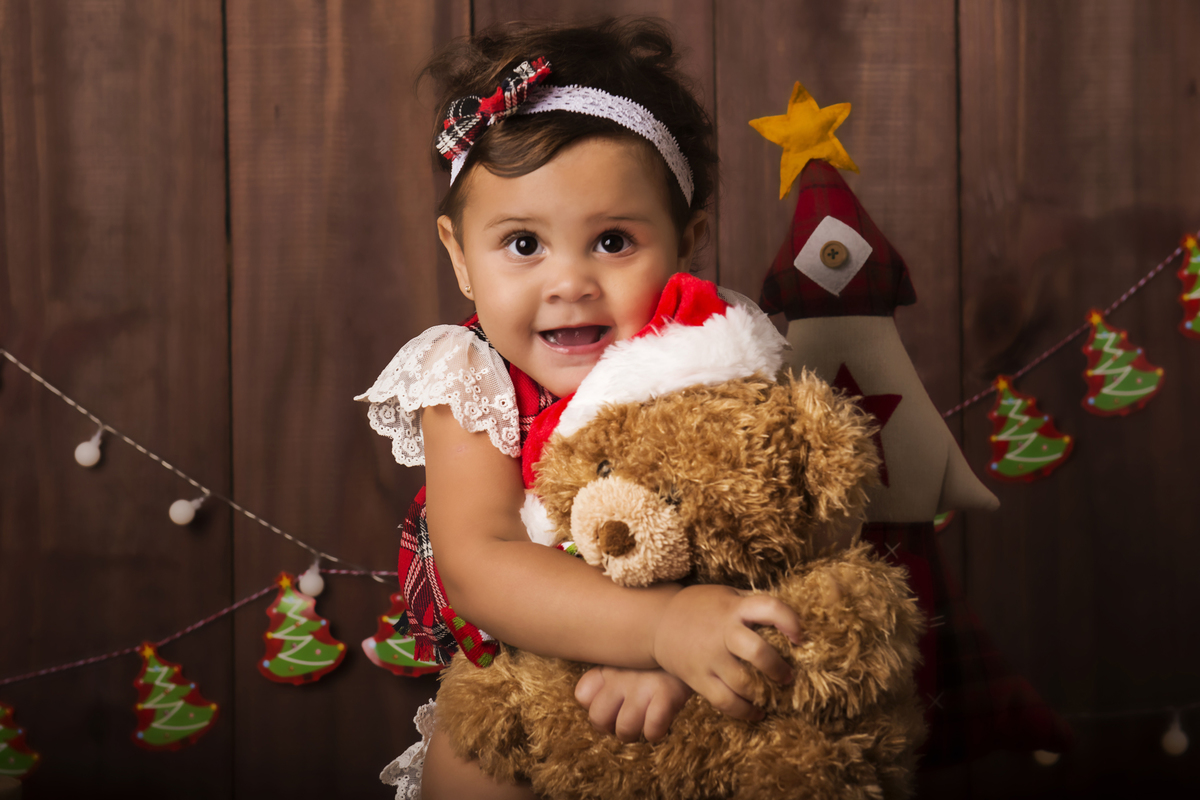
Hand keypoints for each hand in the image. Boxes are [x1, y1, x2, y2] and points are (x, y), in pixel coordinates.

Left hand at [574, 666, 692, 742]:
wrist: (690, 637)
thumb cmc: (655, 658)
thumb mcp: (626, 658)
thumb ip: (603, 675)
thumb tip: (585, 698)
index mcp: (608, 667)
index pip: (582, 696)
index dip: (595, 705)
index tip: (613, 701)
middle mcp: (621, 676)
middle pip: (598, 718)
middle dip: (611, 726)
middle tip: (627, 717)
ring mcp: (643, 686)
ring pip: (624, 730)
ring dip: (634, 733)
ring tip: (644, 720)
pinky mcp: (667, 694)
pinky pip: (652, 730)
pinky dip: (656, 732)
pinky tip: (662, 720)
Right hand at [652, 584, 802, 719]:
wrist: (657, 622)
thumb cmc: (701, 608)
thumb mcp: (725, 596)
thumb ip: (752, 606)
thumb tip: (790, 621)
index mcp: (733, 608)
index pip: (768, 608)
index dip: (790, 621)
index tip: (800, 637)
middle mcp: (722, 632)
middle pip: (756, 652)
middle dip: (778, 667)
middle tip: (788, 675)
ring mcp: (709, 658)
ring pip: (744, 683)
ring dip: (765, 693)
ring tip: (774, 694)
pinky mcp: (698, 678)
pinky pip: (725, 701)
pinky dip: (746, 711)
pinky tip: (757, 711)